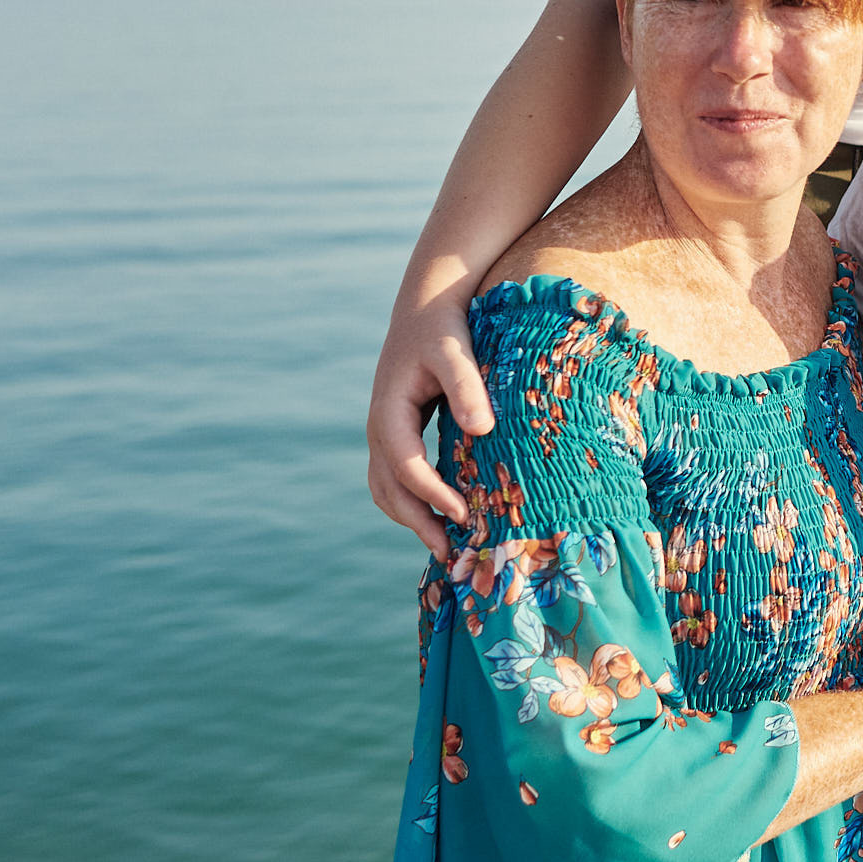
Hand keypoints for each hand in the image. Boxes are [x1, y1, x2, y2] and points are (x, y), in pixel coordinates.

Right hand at [365, 293, 492, 553]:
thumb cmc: (444, 328)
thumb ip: (466, 387)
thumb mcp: (456, 351)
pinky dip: (415, 503)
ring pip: (386, 490)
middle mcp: (380, 429)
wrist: (426, 309)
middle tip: (452, 552)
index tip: (465, 516)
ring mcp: (385, 435)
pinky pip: (397, 480)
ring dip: (412, 519)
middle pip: (388, 489)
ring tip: (447, 544)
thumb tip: (482, 428)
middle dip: (418, 522)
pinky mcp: (399, 436)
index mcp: (389, 412)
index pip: (405, 465)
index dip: (432, 495)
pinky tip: (446, 514)